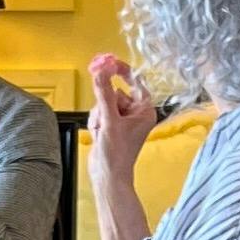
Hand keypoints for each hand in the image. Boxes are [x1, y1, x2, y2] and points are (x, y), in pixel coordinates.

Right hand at [87, 54, 157, 180]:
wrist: (107, 176)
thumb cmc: (117, 155)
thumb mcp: (110, 120)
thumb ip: (104, 93)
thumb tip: (101, 71)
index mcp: (144, 111)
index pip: (135, 81)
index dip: (121, 72)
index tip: (108, 63)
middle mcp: (135, 114)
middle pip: (115, 92)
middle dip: (105, 105)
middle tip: (104, 119)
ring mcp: (122, 120)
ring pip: (104, 103)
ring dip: (98, 115)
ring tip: (102, 131)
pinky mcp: (111, 126)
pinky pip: (99, 113)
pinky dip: (95, 122)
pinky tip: (98, 134)